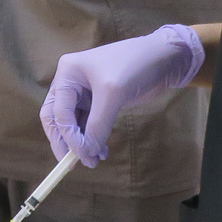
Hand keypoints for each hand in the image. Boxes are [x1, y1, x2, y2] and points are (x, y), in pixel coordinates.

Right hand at [40, 25, 204, 167]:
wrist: (164, 58)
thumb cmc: (134, 66)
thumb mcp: (113, 94)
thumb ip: (97, 124)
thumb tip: (85, 152)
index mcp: (67, 73)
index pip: (58, 112)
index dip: (68, 136)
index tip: (81, 155)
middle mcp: (71, 82)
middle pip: (57, 118)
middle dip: (65, 141)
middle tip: (72, 164)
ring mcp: (84, 92)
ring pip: (73, 124)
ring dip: (82, 142)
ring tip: (95, 159)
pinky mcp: (99, 101)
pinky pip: (88, 124)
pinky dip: (92, 138)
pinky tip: (101, 150)